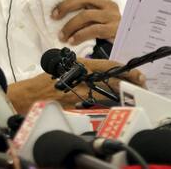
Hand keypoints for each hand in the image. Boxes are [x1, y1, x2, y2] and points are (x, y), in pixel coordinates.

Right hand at [7, 58, 144, 113]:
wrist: (28, 95)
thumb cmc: (45, 78)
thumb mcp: (65, 65)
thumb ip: (82, 68)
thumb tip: (97, 71)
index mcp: (80, 65)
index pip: (107, 65)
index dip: (124, 68)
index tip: (136, 71)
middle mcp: (82, 78)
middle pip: (110, 80)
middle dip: (127, 82)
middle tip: (141, 82)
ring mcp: (79, 93)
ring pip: (105, 93)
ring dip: (118, 92)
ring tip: (131, 91)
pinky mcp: (76, 105)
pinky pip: (94, 103)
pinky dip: (103, 102)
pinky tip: (112, 102)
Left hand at [52, 0, 120, 45]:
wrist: (131, 42)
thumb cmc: (111, 32)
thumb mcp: (99, 21)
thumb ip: (87, 16)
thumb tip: (63, 20)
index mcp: (104, 1)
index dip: (67, 3)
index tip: (54, 13)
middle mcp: (108, 5)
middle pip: (84, 0)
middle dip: (66, 8)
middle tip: (55, 18)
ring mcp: (112, 16)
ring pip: (86, 16)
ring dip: (71, 26)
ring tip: (63, 36)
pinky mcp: (114, 29)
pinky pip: (93, 30)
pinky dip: (80, 35)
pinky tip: (73, 41)